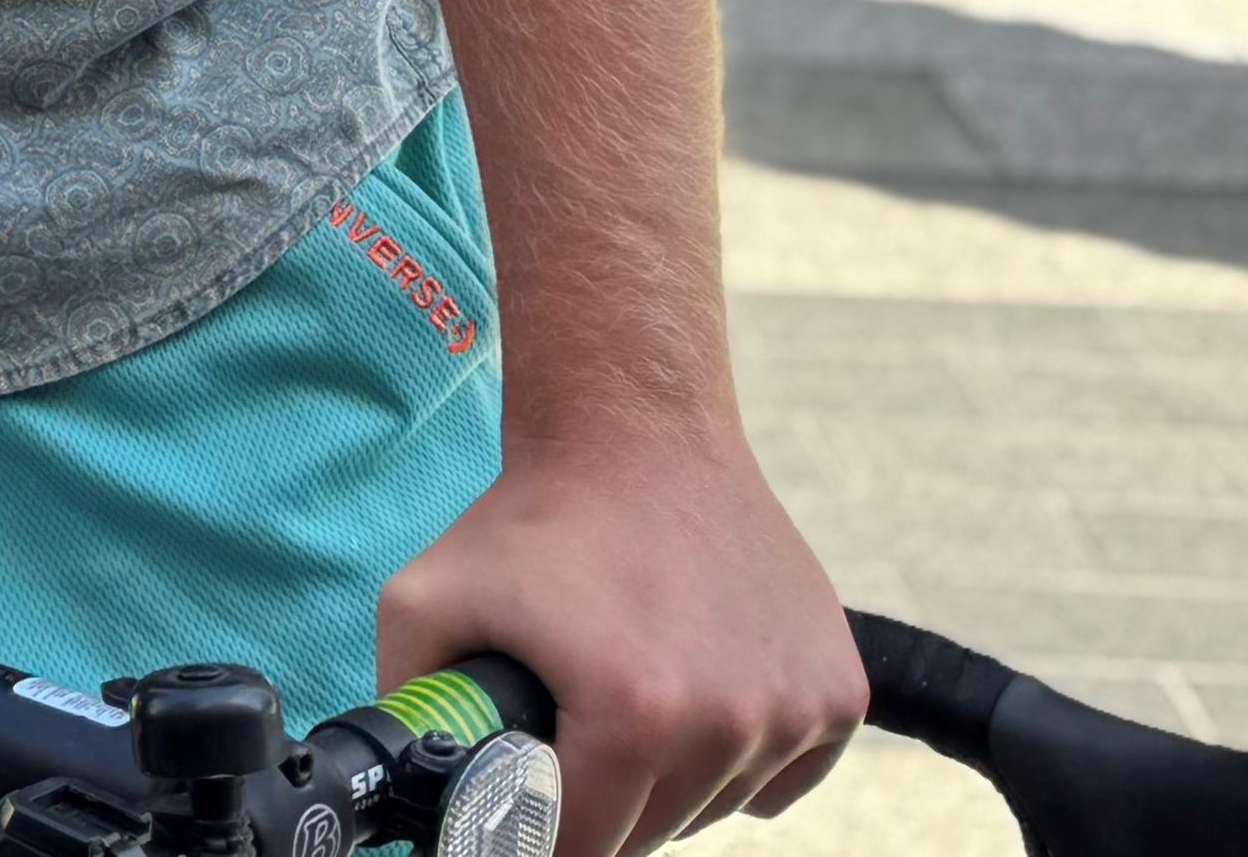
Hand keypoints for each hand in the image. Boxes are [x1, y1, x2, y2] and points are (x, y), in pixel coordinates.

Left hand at [378, 424, 865, 856]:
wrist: (639, 433)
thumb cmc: (535, 519)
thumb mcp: (426, 600)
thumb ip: (409, 705)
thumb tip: (408, 787)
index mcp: (636, 716)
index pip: (581, 846)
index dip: (535, 831)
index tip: (519, 793)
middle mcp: (730, 722)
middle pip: (649, 834)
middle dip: (600, 802)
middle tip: (570, 731)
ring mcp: (796, 710)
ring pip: (712, 807)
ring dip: (667, 779)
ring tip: (629, 694)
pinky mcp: (839, 694)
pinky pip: (776, 779)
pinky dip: (735, 759)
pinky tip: (695, 694)